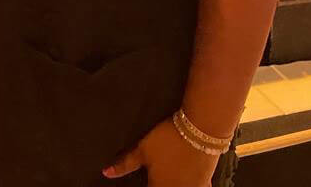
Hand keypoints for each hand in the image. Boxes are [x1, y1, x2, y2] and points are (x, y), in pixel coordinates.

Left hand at [103, 118, 219, 185]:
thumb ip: (125, 164)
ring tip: (166, 180)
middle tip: (154, 179)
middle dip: (154, 186)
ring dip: (171, 185)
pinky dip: (190, 186)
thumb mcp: (143, 150)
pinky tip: (186, 182)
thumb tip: (106, 173)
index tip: (143, 184)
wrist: (200, 130)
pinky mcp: (204, 183)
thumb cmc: (169, 139)